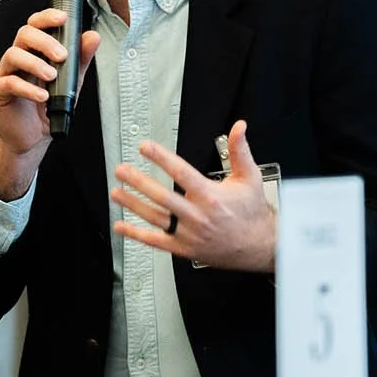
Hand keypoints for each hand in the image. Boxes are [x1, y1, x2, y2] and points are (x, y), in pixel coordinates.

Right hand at [0, 8, 98, 199]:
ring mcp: (4, 73)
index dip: (46, 17)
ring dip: (35, 63)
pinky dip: (27, 88)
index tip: (63, 18)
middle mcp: (16, 58)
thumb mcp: (71, 83)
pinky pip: (8, 82)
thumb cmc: (49, 107)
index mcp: (33, 51)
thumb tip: (93, 36)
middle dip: (44, 41)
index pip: (35, 25)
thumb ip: (80, 60)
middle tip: (62, 56)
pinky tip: (42, 97)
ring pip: (12, 54)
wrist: (35, 138)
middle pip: (23, 34)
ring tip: (52, 77)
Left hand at [111, 120, 277, 271]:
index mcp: (211, 196)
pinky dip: (136, 235)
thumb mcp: (250, 178)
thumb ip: (240, 151)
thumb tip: (239, 127)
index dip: (161, 158)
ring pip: (155, 218)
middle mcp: (198, 216)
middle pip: (162, 196)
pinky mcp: (184, 249)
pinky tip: (121, 226)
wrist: (259, 246)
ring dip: (133, 204)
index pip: (181, 172)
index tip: (145, 147)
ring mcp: (189, 234)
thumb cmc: (252, 212)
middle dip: (139, 182)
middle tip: (122, 170)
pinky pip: (156, 242)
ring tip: (117, 192)